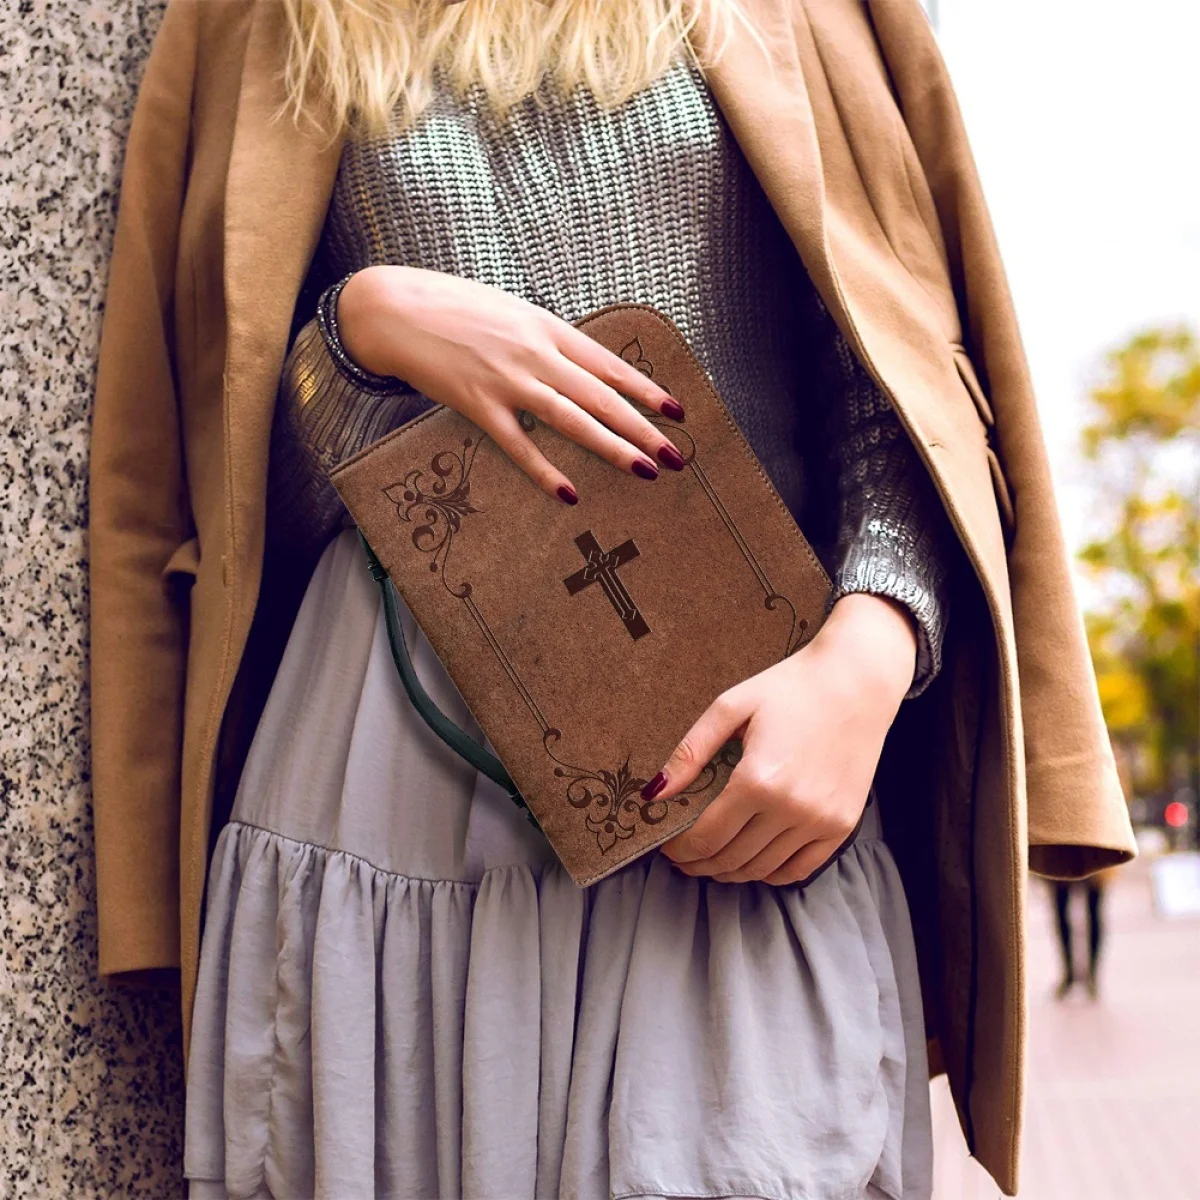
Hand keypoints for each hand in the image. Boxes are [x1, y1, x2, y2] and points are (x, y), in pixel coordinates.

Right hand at [336, 265, 686, 502]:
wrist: (395, 309)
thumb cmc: (455, 308)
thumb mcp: (512, 312)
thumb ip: (547, 340)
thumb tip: (582, 369)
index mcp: (547, 327)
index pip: (608, 364)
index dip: (646, 390)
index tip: (677, 412)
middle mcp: (534, 353)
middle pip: (600, 397)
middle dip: (643, 429)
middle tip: (676, 456)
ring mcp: (506, 380)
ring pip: (571, 420)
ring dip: (612, 449)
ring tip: (645, 472)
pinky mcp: (476, 404)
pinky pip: (518, 446)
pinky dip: (544, 472)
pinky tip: (569, 494)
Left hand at [654, 593, 917, 884]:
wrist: (857, 680)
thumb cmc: (790, 688)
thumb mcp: (731, 706)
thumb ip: (690, 753)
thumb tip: (654, 793)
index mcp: (757, 779)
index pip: (706, 837)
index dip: (680, 850)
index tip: (666, 848)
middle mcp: (790, 807)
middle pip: (731, 858)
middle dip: (699, 864)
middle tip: (683, 859)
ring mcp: (820, 820)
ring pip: (762, 868)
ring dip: (731, 872)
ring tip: (712, 861)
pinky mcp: (842, 825)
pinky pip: (800, 869)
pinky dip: (771, 873)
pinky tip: (753, 863)